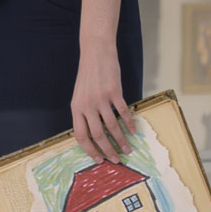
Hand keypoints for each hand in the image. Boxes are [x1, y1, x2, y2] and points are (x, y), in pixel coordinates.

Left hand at [70, 43, 134, 163]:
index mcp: (76, 107)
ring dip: (121, 141)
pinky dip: (129, 123)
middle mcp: (87, 104)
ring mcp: (101, 98)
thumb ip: (84, 112)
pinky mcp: (114, 91)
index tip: (99, 160)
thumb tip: (93, 136)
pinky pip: (123, 112)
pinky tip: (133, 130)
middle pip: (97, 135)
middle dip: (108, 151)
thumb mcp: (80, 94)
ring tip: (128, 149)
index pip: (81, 136)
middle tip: (116, 160)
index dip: (89, 150)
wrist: (96, 52)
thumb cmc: (88, 74)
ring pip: (112, 127)